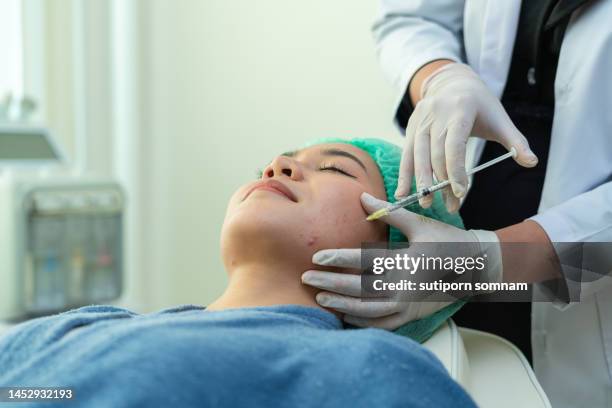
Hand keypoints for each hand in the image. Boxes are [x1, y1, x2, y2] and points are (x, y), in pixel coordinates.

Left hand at [301, 192, 502, 328]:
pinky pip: (382, 324)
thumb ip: (389, 213)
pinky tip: (344, 316)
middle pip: (360, 288)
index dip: (338, 258)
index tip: (317, 257)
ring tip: (321, 299)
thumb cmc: (447, 242)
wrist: (476, 268)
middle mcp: (405, 286)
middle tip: (306, 279)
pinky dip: (362, 322)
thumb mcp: (420, 224)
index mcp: (406, 261)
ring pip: (368, 311)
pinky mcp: (412, 315)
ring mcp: (409, 305)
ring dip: (342, 305)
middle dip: (330, 284)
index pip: (364, 261)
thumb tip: (361, 197)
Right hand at [397, 62, 538, 211]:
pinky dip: (405, 174)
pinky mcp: (411, 127)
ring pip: (418, 155)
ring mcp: (420, 120)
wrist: (453, 82)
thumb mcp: (500, 119)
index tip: (461, 192)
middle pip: (436, 154)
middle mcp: (436, 114)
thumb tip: (532, 162)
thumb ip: (515, 141)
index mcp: (459, 110)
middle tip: (452, 206)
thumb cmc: (480, 105)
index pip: (454, 145)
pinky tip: (403, 193)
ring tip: (427, 203)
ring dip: (422, 182)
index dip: (456, 170)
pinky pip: (406, 154)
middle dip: (443, 182)